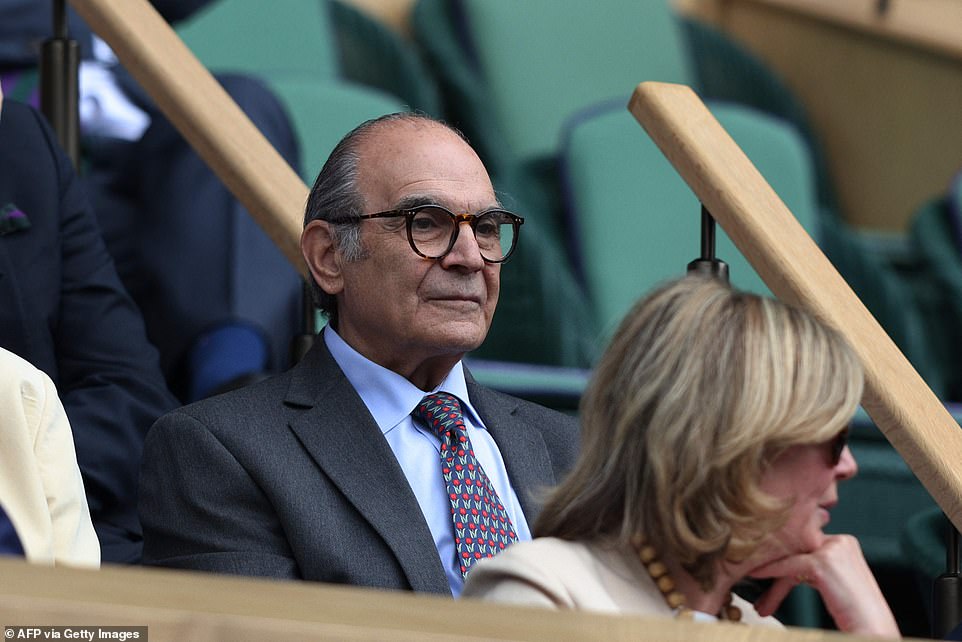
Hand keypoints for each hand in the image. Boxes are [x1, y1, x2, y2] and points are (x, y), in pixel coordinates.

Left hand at [749, 534, 899, 637]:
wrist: (876, 632)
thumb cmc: (856, 615)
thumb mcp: (832, 584)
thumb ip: (812, 571)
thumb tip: (784, 571)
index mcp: (844, 544)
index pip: (804, 547)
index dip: (782, 563)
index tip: (762, 573)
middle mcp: (841, 541)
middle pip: (796, 552)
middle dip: (775, 573)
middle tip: (759, 594)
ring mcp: (833, 550)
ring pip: (790, 560)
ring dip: (772, 584)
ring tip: (759, 606)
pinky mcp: (824, 562)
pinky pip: (789, 566)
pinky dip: (770, 572)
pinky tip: (755, 576)